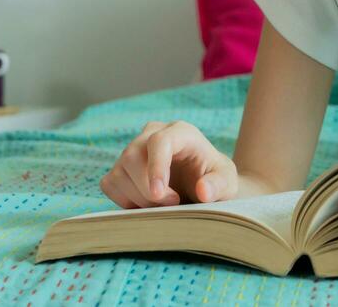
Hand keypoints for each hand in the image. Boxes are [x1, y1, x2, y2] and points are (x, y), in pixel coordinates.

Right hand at [99, 120, 238, 207]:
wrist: (201, 185)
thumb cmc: (214, 180)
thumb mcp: (227, 183)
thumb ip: (219, 185)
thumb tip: (203, 191)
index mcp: (180, 132)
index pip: (159, 141)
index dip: (156, 167)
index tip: (159, 194)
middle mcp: (152, 134)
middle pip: (133, 156)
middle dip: (147, 189)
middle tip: (171, 205)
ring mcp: (133, 149)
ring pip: (119, 172)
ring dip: (138, 197)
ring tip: (163, 206)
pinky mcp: (121, 168)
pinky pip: (110, 183)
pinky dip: (124, 200)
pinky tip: (146, 205)